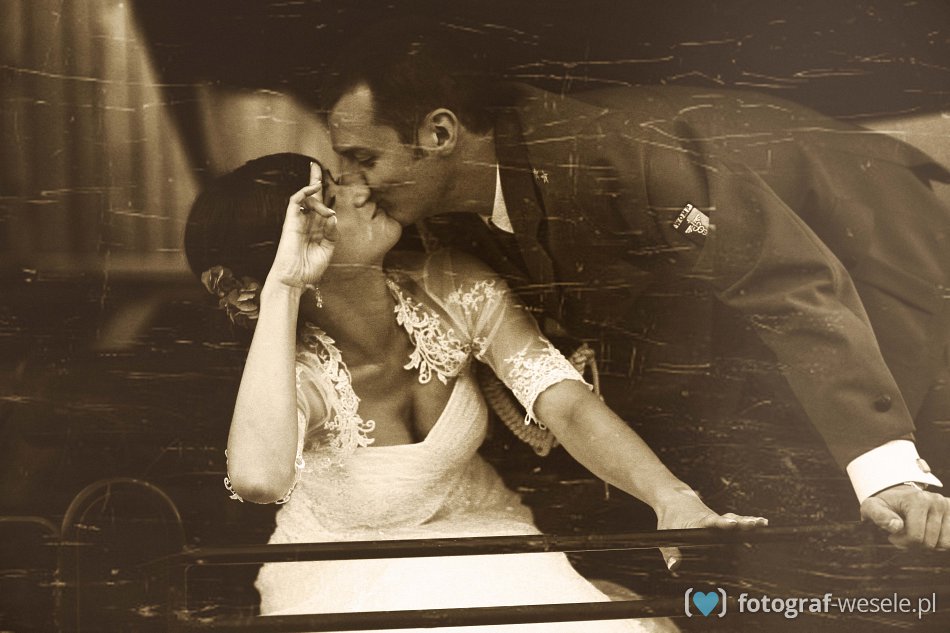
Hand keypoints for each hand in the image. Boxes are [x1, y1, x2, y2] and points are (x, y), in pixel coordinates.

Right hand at [267, 162, 338, 288]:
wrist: (294, 280)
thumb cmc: (309, 269)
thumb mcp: (327, 250)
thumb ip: (332, 233)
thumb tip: (333, 215)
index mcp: (316, 229)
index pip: (321, 206)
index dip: (324, 194)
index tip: (329, 183)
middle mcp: (307, 222)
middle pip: (311, 196)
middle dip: (314, 180)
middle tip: (316, 165)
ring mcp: (297, 221)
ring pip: (305, 197)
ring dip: (315, 191)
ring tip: (323, 194)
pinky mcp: (290, 221)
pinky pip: (295, 201)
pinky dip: (304, 192)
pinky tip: (314, 188)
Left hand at [655, 488, 767, 571]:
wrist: (674, 500)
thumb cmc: (670, 519)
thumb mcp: (665, 535)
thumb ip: (670, 551)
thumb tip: (674, 567)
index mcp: (698, 521)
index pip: (711, 522)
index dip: (721, 523)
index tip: (730, 523)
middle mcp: (710, 519)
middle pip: (728, 520)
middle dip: (741, 522)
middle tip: (755, 524)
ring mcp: (717, 519)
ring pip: (734, 519)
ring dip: (748, 522)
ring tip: (763, 523)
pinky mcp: (721, 522)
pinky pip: (736, 521)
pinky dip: (747, 522)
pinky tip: (762, 524)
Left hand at [861, 484, 949, 549]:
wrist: (897, 494)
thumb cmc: (884, 504)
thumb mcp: (872, 507)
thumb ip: (879, 516)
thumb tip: (896, 526)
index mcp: (917, 500)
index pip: (916, 537)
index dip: (901, 543)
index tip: (892, 536)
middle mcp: (936, 501)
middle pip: (929, 542)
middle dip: (914, 544)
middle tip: (903, 535)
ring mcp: (947, 506)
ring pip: (943, 544)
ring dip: (927, 544)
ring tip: (914, 533)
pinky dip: (938, 542)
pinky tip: (926, 533)